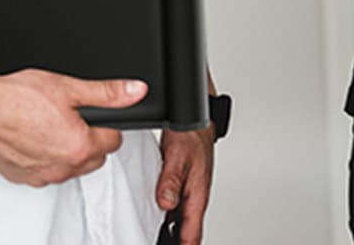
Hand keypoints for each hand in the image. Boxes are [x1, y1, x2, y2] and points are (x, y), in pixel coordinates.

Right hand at [0, 68, 147, 186]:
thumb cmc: (17, 96)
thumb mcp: (67, 86)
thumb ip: (106, 92)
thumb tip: (135, 90)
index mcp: (80, 146)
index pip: (114, 139)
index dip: (105, 121)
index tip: (91, 111)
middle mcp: (64, 167)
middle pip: (94, 156)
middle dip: (89, 137)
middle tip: (70, 114)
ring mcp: (43, 176)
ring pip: (70, 166)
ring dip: (67, 149)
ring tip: (49, 122)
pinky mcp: (23, 178)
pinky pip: (45, 171)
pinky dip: (44, 156)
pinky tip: (32, 135)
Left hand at [155, 126, 214, 244]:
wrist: (194, 121)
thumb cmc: (192, 136)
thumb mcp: (178, 157)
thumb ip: (171, 181)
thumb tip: (166, 204)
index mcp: (198, 196)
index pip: (192, 233)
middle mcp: (194, 197)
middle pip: (187, 229)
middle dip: (177, 241)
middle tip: (161, 243)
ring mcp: (188, 191)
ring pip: (180, 217)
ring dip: (171, 228)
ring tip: (158, 236)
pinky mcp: (181, 183)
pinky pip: (175, 204)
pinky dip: (167, 212)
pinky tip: (156, 212)